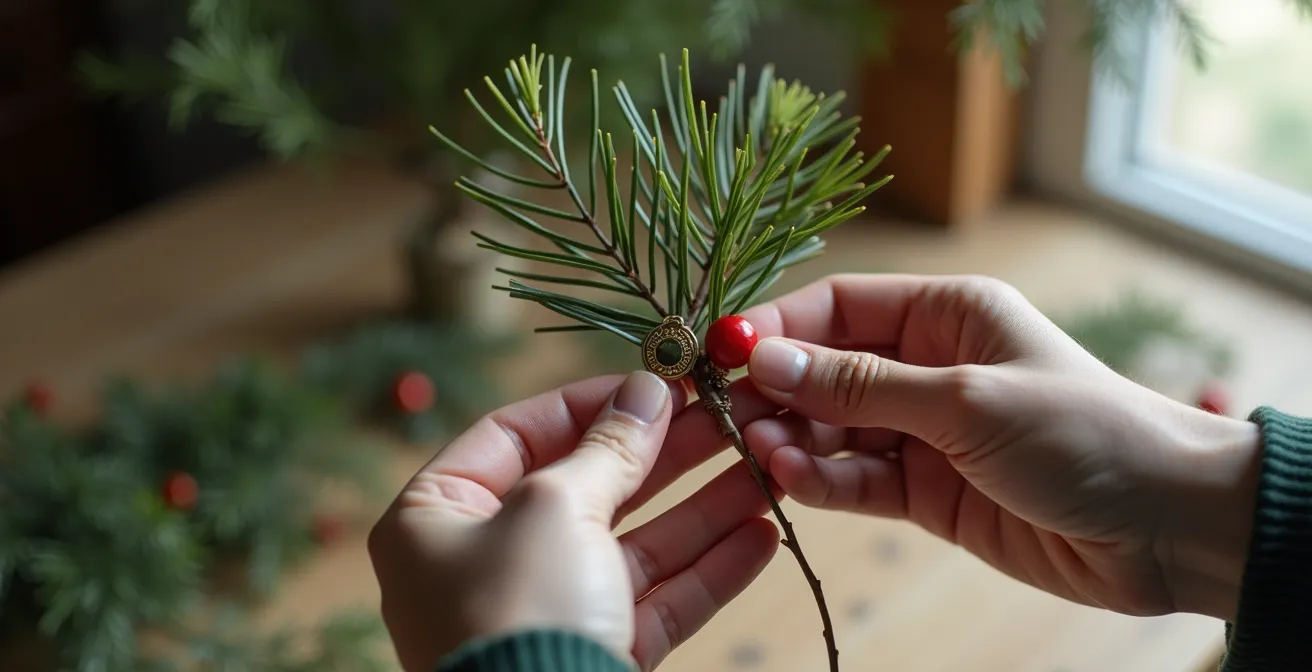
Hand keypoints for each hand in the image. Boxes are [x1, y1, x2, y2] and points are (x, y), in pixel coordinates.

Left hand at [369, 371, 785, 670]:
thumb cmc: (517, 610)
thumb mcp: (555, 507)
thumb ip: (607, 449)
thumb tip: (647, 392)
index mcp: (438, 515)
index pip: (515, 433)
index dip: (588, 402)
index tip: (656, 382)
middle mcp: (485, 562)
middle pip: (588, 486)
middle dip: (666, 453)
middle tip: (729, 414)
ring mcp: (545, 612)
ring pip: (635, 544)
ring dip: (703, 506)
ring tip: (767, 464)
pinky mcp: (595, 654)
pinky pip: (655, 601)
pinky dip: (708, 570)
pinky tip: (764, 535)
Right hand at [738, 274, 1261, 620]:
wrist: (1166, 527)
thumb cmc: (1083, 434)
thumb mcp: (966, 399)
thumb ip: (862, 386)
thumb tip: (765, 360)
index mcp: (947, 313)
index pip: (839, 306)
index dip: (778, 326)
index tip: (721, 352)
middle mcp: (928, 365)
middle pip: (826, 369)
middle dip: (776, 390)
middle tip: (726, 415)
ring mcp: (924, 431)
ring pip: (833, 428)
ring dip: (793, 439)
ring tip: (760, 452)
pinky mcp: (926, 492)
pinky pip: (856, 479)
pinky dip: (821, 480)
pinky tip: (793, 480)